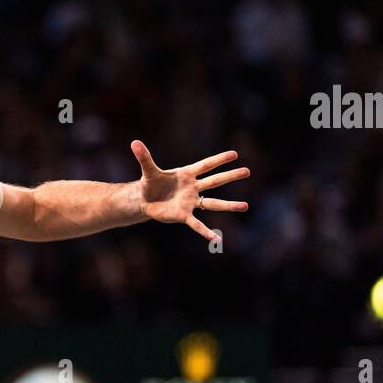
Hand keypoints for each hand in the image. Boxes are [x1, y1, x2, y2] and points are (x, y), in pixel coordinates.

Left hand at [130, 140, 249, 240]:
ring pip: (213, 202)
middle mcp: (193, 188)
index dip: (219, 159)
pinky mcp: (184, 215)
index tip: (234, 154)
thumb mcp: (148, 170)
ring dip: (229, 205)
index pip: (205, 165)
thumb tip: (134, 142)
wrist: (145, 200)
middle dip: (230, 176)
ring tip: (245, 206)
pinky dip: (205, 231)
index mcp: (186, 174)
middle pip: (215, 181)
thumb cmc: (150, 184)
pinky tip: (215, 239)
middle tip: (247, 171)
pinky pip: (197, 224)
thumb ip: (144, 157)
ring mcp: (191, 202)